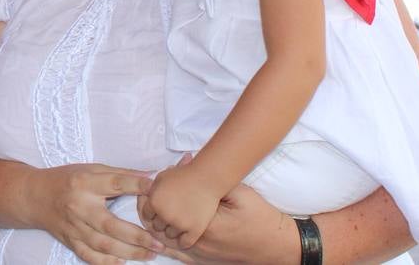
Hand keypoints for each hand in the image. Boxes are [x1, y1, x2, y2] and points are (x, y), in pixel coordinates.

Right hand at [24, 164, 162, 264]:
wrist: (35, 196)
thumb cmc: (66, 179)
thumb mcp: (90, 169)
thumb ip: (120, 174)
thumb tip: (151, 176)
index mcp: (85, 182)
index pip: (114, 183)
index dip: (135, 184)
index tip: (154, 187)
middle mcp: (79, 206)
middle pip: (110, 225)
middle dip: (137, 236)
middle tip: (158, 243)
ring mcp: (73, 226)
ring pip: (103, 245)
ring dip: (128, 252)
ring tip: (149, 255)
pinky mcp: (70, 240)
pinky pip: (89, 256)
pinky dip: (106, 262)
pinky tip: (122, 262)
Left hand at [138, 161, 219, 249]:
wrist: (206, 178)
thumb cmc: (183, 175)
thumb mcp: (161, 177)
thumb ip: (151, 190)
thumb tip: (144, 196)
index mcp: (154, 202)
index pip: (146, 215)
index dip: (152, 212)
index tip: (159, 210)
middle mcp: (164, 215)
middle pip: (157, 226)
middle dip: (162, 221)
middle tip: (170, 216)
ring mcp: (179, 224)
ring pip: (170, 235)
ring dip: (173, 229)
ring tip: (180, 221)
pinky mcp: (193, 231)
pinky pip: (184, 243)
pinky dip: (184, 241)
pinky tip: (186, 234)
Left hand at [153, 183, 298, 264]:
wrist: (277, 245)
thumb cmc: (260, 217)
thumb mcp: (240, 193)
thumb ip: (214, 182)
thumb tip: (189, 163)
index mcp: (205, 225)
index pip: (171, 210)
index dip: (157, 197)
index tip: (148, 184)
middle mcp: (200, 243)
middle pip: (164, 228)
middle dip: (151, 211)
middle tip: (142, 195)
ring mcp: (202, 253)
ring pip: (168, 240)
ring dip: (157, 225)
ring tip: (147, 208)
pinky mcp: (205, 258)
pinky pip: (179, 250)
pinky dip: (167, 237)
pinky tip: (159, 228)